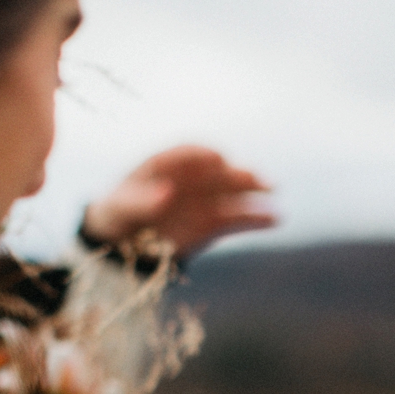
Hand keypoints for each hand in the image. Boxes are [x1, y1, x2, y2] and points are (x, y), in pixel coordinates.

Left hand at [83, 146, 276, 255]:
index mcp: (167, 163)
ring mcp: (205, 200)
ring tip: (272, 192)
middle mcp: (192, 178)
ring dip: (253, 192)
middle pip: (218, 171)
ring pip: (233, 193)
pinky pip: (238, 219)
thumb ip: (141, 201)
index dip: (202, 155)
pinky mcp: (214, 223)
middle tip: (256, 177)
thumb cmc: (119, 213)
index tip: (216, 159)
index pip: (188, 153)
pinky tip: (274, 219)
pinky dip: (256, 219)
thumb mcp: (121, 207)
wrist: (124, 239)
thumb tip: (167, 194)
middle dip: (237, 173)